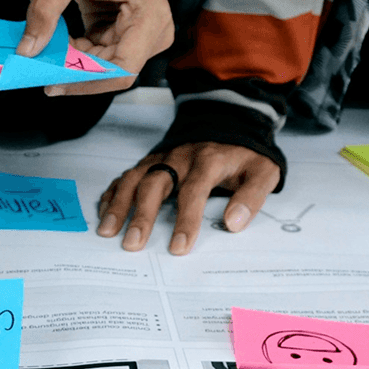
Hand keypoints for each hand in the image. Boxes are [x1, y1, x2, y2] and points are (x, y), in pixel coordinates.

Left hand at [16, 0, 173, 95]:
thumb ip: (44, 10)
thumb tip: (27, 50)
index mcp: (150, 19)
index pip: (120, 71)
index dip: (85, 82)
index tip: (52, 83)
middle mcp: (153, 32)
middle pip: (111, 73)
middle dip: (75, 73)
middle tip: (38, 70)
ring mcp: (140, 35)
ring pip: (102, 68)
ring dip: (72, 63)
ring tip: (44, 50)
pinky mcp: (124, 34)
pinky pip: (97, 56)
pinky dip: (74, 53)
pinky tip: (55, 42)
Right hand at [98, 143, 280, 253]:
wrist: (231, 120)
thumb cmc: (244, 154)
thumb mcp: (264, 171)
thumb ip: (252, 197)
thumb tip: (234, 223)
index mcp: (208, 160)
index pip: (193, 191)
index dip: (186, 220)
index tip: (179, 248)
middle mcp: (180, 157)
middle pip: (155, 184)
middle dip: (141, 216)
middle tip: (133, 244)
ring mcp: (161, 158)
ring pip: (134, 178)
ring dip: (119, 205)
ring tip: (107, 231)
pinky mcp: (151, 161)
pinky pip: (127, 175)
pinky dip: (113, 194)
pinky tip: (104, 214)